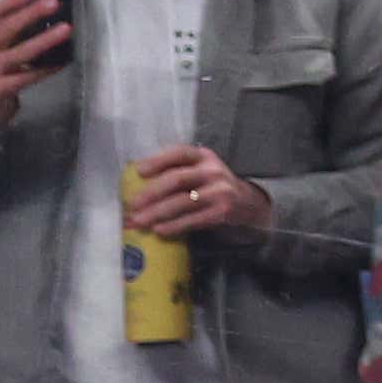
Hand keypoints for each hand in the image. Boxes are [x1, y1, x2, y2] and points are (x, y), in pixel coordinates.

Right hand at [0, 0, 71, 126]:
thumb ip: (0, 24)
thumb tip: (30, 1)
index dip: (8, 2)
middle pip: (5, 29)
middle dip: (30, 14)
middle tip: (52, 4)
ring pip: (21, 53)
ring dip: (45, 40)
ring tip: (65, 29)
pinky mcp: (1, 90)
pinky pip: (28, 77)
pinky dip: (46, 68)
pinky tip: (60, 61)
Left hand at [127, 145, 270, 244]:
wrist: (248, 204)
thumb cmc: (214, 187)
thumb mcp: (202, 171)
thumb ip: (180, 170)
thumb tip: (140, 183)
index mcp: (204, 156)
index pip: (179, 153)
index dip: (158, 160)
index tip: (139, 171)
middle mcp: (212, 170)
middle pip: (177, 179)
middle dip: (152, 193)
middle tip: (133, 204)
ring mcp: (219, 191)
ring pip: (182, 202)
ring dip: (157, 213)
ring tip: (139, 221)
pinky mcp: (222, 212)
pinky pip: (193, 220)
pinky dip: (174, 226)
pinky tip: (159, 230)